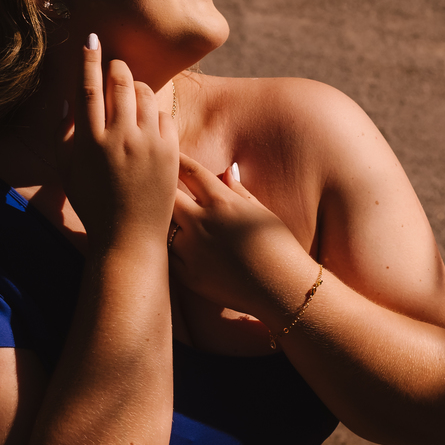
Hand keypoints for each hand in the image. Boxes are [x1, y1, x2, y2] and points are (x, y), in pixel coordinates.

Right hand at [59, 34, 179, 250]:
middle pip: (120, 83)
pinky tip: (148, 120)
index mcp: (90, 141)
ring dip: (137, 86)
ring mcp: (148, 145)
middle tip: (115, 67)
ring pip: (145, 95)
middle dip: (117, 68)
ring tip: (131, 93)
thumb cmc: (93, 203)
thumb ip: (62, 133)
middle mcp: (119, 138)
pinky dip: (155, 112)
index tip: (91, 39)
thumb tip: (66, 99)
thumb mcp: (67, 170)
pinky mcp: (170, 153)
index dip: (89, 60)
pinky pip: (164, 116)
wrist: (129, 236)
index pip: (88, 88)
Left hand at [169, 155, 313, 319]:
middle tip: (160, 187)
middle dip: (164, 190)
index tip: (171, 156)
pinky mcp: (189, 275)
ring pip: (164, 227)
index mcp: (222, 202)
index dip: (178, 161)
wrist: (284, 288)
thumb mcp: (261, 211)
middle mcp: (202, 223)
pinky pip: (168, 256)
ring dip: (167, 223)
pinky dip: (171, 249)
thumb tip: (225, 171)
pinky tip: (179, 248)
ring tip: (168, 222)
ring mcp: (192, 250)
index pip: (190, 172)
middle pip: (167, 196)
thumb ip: (238, 191)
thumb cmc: (279, 246)